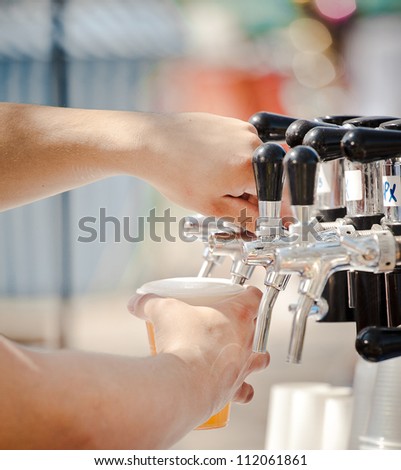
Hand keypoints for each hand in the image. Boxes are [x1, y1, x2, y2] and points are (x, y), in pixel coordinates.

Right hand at [128, 286, 268, 417]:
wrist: (183, 383)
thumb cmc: (182, 342)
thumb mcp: (162, 311)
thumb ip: (149, 303)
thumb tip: (134, 303)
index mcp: (238, 314)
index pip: (255, 297)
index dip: (251, 293)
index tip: (244, 293)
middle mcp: (248, 340)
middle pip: (260, 327)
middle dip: (249, 325)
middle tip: (231, 324)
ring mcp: (244, 365)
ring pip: (260, 359)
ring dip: (253, 357)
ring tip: (238, 355)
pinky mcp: (235, 389)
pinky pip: (246, 391)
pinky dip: (242, 390)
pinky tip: (233, 389)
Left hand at [136, 112, 261, 226]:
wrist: (150, 143)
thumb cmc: (175, 173)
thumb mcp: (212, 205)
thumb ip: (245, 217)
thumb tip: (263, 225)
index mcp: (251, 165)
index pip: (276, 196)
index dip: (271, 213)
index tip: (266, 223)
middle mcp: (252, 142)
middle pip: (266, 179)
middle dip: (253, 197)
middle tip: (229, 206)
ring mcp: (242, 129)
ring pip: (254, 164)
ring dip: (243, 179)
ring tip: (212, 184)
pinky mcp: (231, 123)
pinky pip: (243, 149)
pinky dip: (234, 163)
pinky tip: (210, 169)